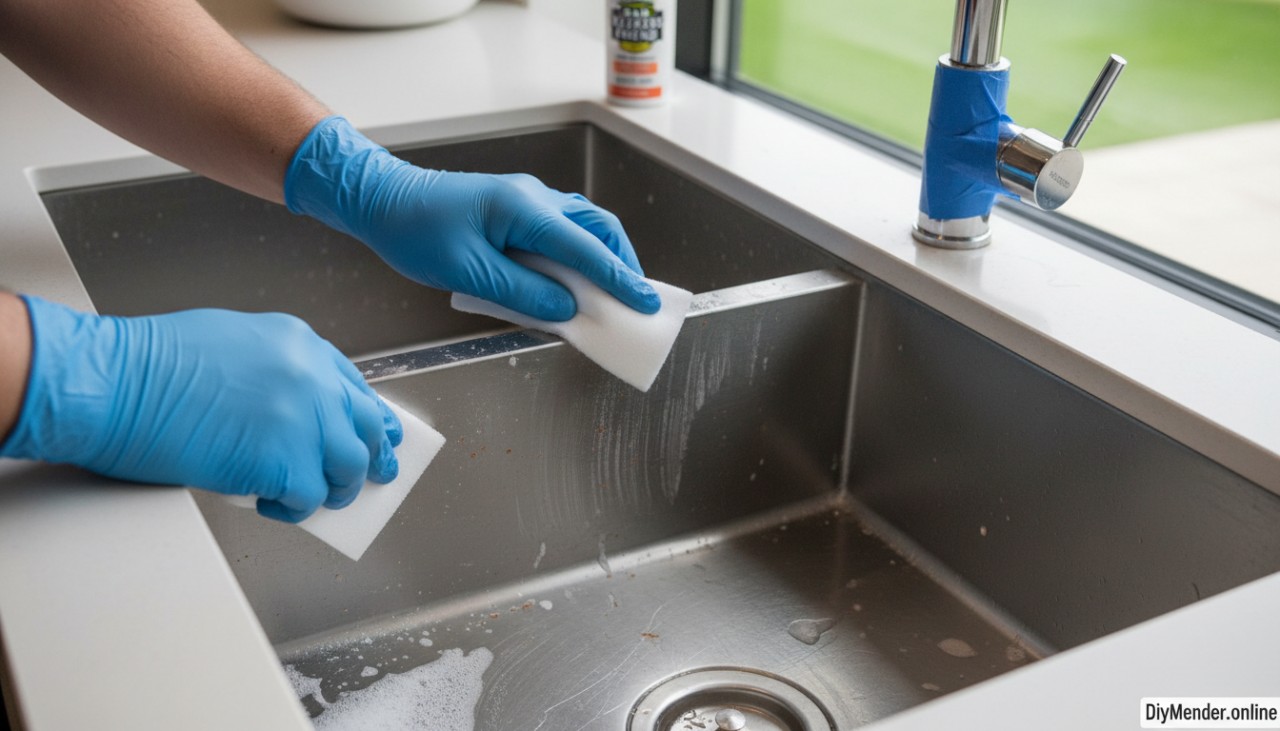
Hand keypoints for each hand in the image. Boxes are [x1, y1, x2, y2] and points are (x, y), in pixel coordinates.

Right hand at [0, 296, 401, 522]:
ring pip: (349, 466)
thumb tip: (291, 415)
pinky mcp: (283, 461)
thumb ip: (274, 373)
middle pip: (365, 425)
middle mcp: (311, 377)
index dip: (366, 415)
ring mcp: (302, 419)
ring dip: (334, 487)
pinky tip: (272, 505)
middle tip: (373, 477)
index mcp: (298, 343)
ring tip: (312, 498)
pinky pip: (309, 496)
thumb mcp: (232, 342)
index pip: (353, 384)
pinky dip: (294, 509)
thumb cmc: (146, 365)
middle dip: (372, 456)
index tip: (379, 434)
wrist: (111, 382)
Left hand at [285, 116, 659, 321]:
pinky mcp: (515, 209)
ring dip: (601, 258)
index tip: (646, 303)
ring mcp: (526, 199)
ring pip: (582, 226)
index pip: (586, 248)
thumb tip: (567, 308)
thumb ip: (523, 293)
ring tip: (610, 294)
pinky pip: (560, 231)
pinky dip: (576, 255)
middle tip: (637, 299)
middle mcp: (534, 198)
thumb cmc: (416, 232)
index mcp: (524, 209)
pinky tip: (571, 281)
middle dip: (622, 263)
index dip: (620, 279)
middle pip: (598, 227)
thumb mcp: (469, 273)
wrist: (381, 199)